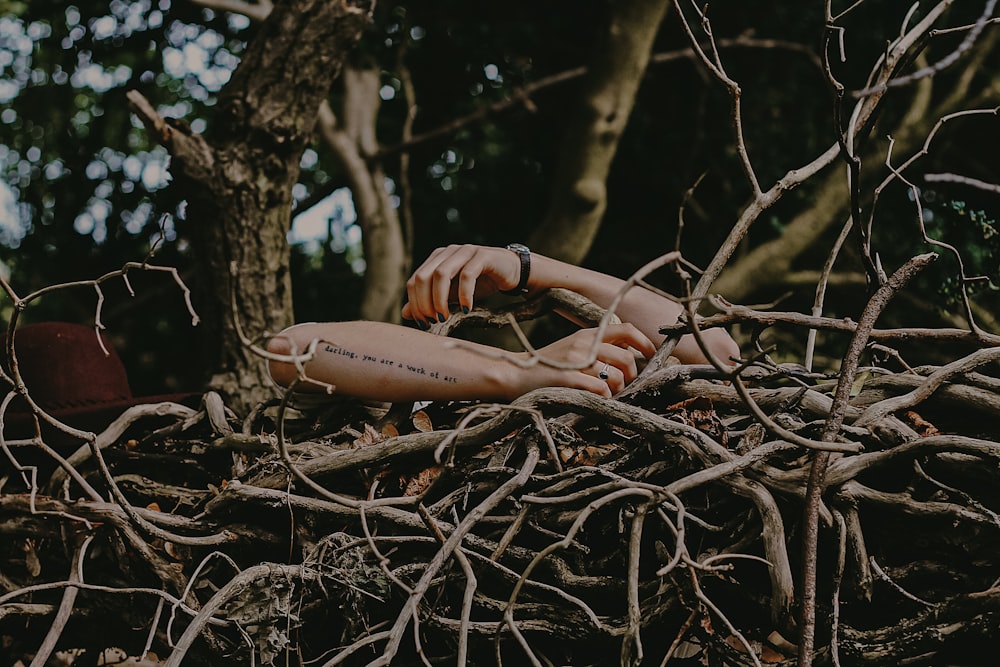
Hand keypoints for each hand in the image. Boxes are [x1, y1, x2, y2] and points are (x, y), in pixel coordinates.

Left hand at [402, 245, 521, 323]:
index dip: (415, 303)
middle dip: (424, 303)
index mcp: (436, 259)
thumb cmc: (480, 283)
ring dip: (440, 300)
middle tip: (432, 321)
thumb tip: (405, 313)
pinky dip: (464, 295)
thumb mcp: (452, 296)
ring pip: (441, 274)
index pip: (415, 280)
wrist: (511, 272)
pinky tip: (466, 309)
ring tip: (445, 317)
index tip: (423, 323)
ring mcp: (464, 252)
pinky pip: (466, 275)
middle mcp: (447, 252)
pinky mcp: (482, 256)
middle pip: (423, 277)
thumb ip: (431, 302)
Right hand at [519, 323, 655, 397]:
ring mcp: (576, 361)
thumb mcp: (572, 347)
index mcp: (587, 334)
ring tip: (604, 395)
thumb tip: (630, 355)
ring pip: (616, 377)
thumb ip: (597, 347)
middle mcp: (584, 343)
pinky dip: (602, 399)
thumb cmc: (546, 365)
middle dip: (630, 376)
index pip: (626, 330)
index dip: (644, 343)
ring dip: (616, 391)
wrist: (513, 374)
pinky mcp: (568, 378)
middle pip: (627, 358)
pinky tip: (593, 400)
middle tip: (621, 386)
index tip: (650, 356)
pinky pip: (600, 390)